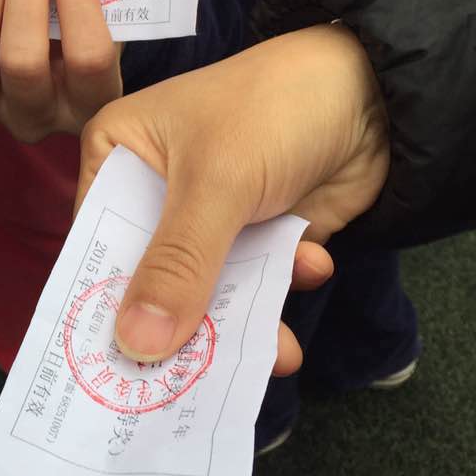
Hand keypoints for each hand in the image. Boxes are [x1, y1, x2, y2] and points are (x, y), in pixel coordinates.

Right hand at [77, 24, 390, 372]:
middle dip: (173, 325)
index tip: (108, 367)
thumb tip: (134, 347)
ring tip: (274, 349)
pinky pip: (251, 289)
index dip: (100, 302)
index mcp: (118, 156)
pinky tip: (313, 268)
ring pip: (202, 293)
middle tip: (187, 385)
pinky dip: (279, 296)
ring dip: (237, 322)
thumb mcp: (218, 184)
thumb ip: (178, 266)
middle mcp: (155, 191)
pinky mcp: (257, 237)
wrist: (380, 89)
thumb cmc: (274, 107)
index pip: (95, 241)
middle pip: (146, 278)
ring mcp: (208, 218)